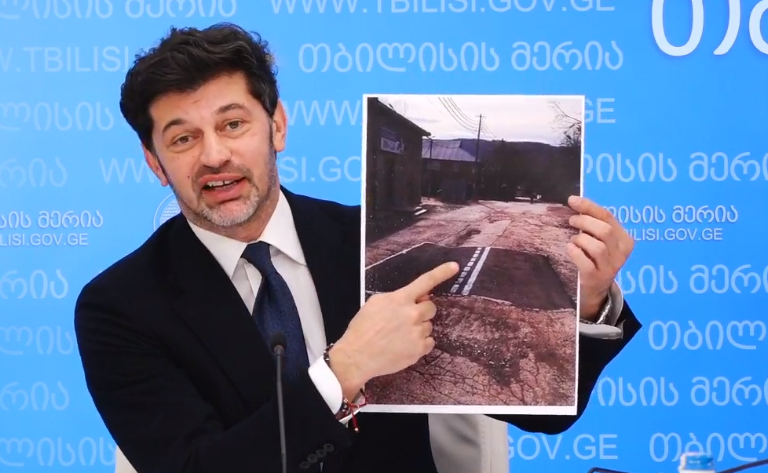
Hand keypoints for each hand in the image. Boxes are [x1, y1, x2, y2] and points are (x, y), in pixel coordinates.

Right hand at [329, 262, 459, 397]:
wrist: (357, 356)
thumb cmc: (363, 328)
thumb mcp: (375, 303)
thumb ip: (397, 297)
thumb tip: (416, 297)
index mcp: (401, 299)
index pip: (425, 281)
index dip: (442, 272)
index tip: (454, 266)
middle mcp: (413, 314)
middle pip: (431, 307)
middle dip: (422, 311)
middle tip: (406, 320)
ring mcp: (418, 332)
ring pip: (429, 326)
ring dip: (419, 328)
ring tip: (399, 336)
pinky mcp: (419, 349)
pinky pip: (429, 342)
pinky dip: (420, 343)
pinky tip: (404, 345)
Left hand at [566, 196, 633, 319]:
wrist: (595, 290)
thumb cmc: (595, 259)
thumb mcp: (600, 241)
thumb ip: (594, 224)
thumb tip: (574, 202)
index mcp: (625, 240)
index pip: (608, 217)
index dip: (589, 206)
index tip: (572, 200)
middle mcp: (621, 253)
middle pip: (604, 230)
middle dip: (584, 222)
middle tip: (572, 221)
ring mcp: (610, 267)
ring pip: (597, 246)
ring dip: (580, 239)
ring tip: (574, 241)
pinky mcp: (596, 278)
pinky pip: (586, 262)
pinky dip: (575, 252)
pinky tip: (570, 249)